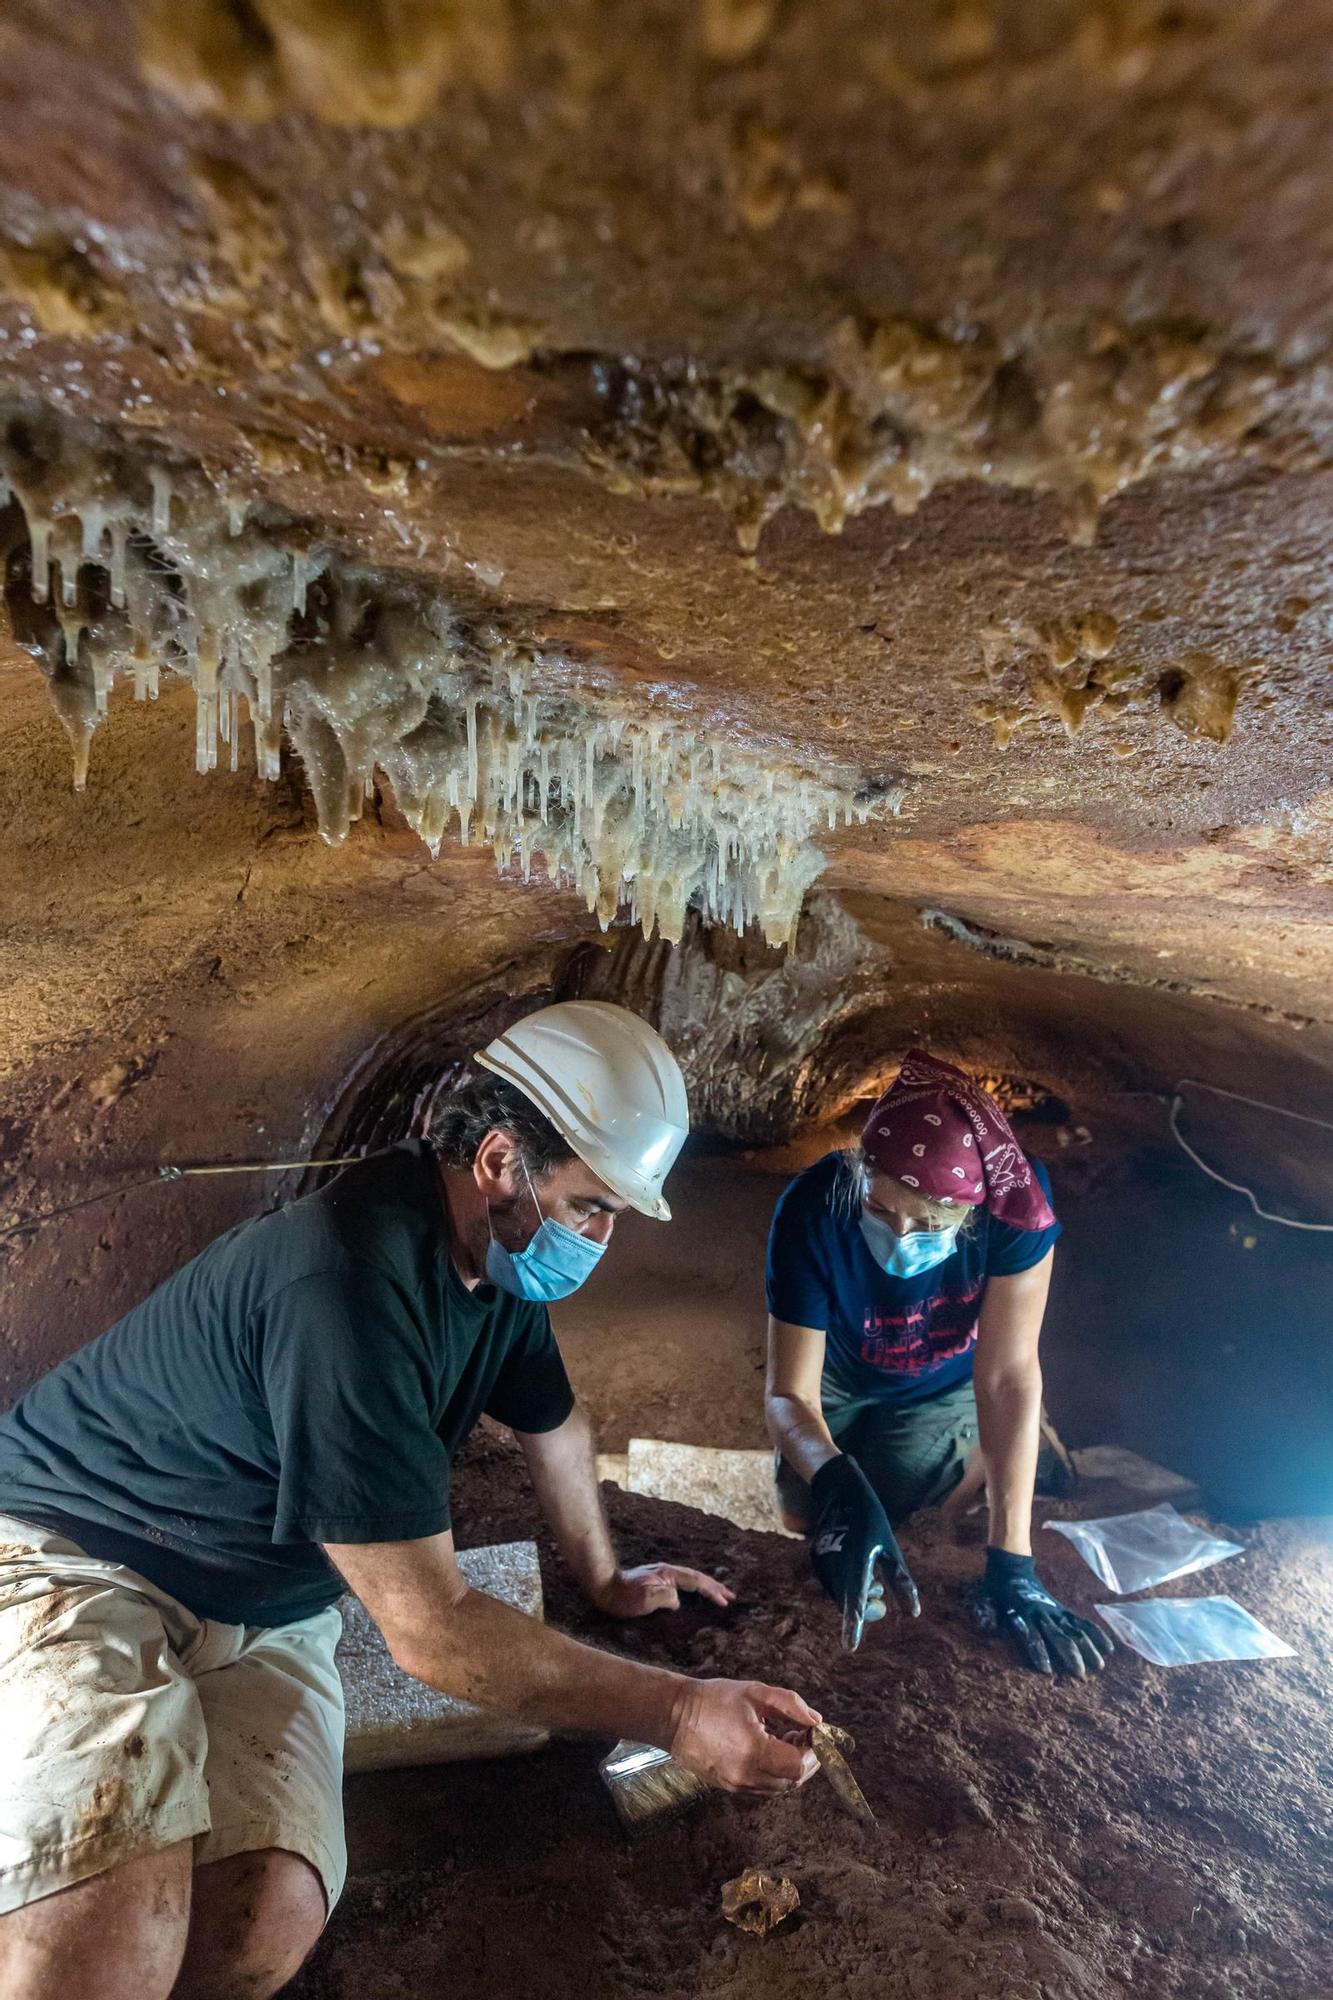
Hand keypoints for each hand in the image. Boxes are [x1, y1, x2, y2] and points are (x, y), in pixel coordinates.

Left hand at [590, 1562, 735, 1617]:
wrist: (605, 1588)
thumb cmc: (623, 1596)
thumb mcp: (645, 1598)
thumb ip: (665, 1597)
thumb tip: (678, 1600)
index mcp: (669, 1574)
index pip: (697, 1582)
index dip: (712, 1591)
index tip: (726, 1602)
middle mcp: (668, 1572)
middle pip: (697, 1578)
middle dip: (715, 1587)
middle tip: (731, 1596)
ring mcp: (662, 1576)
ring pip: (690, 1580)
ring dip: (706, 1587)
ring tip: (718, 1593)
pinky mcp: (657, 1582)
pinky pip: (682, 1584)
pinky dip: (694, 1588)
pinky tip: (694, 1595)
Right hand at [668, 1678, 821, 1792]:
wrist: (674, 1716)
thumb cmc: (713, 1700)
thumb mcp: (756, 1692)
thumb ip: (791, 1705)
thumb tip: (816, 1721)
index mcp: (754, 1751)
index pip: (799, 1765)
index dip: (813, 1751)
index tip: (814, 1733)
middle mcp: (746, 1776)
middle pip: (793, 1781)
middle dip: (806, 1759)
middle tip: (804, 1734)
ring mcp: (737, 1785)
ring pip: (780, 1787)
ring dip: (792, 1767)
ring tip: (786, 1738)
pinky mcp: (730, 1787)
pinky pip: (764, 1787)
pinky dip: (775, 1773)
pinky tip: (770, 1749)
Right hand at [809, 1452, 919, 1649]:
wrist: (839, 1492)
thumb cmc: (870, 1520)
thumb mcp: (890, 1548)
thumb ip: (901, 1582)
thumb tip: (913, 1613)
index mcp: (857, 1562)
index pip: (854, 1601)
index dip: (853, 1625)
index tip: (850, 1646)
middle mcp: (835, 1565)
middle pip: (848, 1602)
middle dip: (865, 1609)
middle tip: (883, 1603)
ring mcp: (823, 1563)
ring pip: (840, 1594)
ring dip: (857, 1597)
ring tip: (875, 1584)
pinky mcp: (817, 1560)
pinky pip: (834, 1583)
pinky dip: (847, 1586)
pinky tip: (861, 1575)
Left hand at [972, 1548, 1112, 1675]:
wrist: (1011, 1565)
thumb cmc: (995, 1588)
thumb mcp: (985, 1600)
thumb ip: (986, 1614)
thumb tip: (987, 1628)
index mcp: (1021, 1613)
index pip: (1031, 1636)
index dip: (1038, 1652)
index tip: (1047, 1670)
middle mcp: (1041, 1613)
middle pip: (1058, 1636)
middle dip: (1070, 1655)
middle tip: (1080, 1674)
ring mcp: (1054, 1611)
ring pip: (1074, 1630)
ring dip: (1087, 1648)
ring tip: (1098, 1666)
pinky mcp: (1061, 1609)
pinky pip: (1080, 1622)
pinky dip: (1094, 1633)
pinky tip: (1108, 1647)